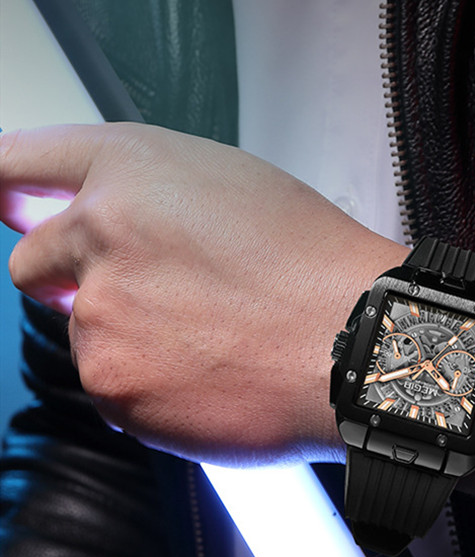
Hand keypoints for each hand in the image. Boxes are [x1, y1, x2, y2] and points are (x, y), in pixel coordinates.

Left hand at [1, 123, 409, 464]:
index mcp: (133, 173)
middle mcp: (99, 236)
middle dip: (78, 283)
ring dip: (133, 343)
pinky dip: (154, 391)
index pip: (23, 164)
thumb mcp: (235, 191)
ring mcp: (101, 317)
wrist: (357, 347)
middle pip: (36, 265)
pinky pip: (118, 391)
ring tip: (215, 345)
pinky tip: (214, 378)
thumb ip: (149, 200)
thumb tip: (97, 226)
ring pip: (89, 336)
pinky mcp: (115, 388)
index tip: (4, 202)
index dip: (8, 186)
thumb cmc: (316, 269)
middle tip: (153, 301)